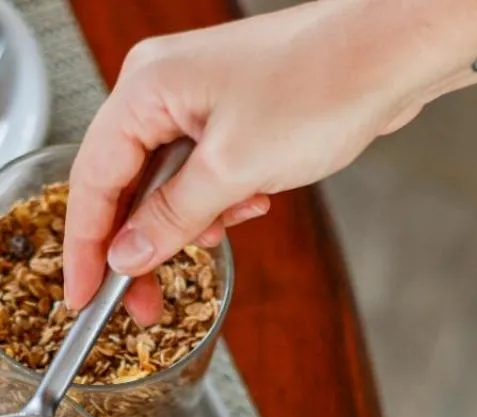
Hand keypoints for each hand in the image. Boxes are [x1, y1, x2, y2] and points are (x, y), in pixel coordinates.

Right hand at [65, 0, 451, 321]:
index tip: (82, 298)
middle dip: (140, 244)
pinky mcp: (229, 113)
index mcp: (145, 88)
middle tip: (146, 303)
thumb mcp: (233, 169)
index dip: (83, 247)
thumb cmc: (322, 82)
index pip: (91, 180)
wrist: (394, 53)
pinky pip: (201, 173)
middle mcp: (161, 88)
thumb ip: (170, 218)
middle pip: (124, 185)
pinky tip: (253, 201)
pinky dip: (219, 200)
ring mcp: (196, 99)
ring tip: (230, 225)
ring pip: (165, 184)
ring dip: (192, 220)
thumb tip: (127, 255)